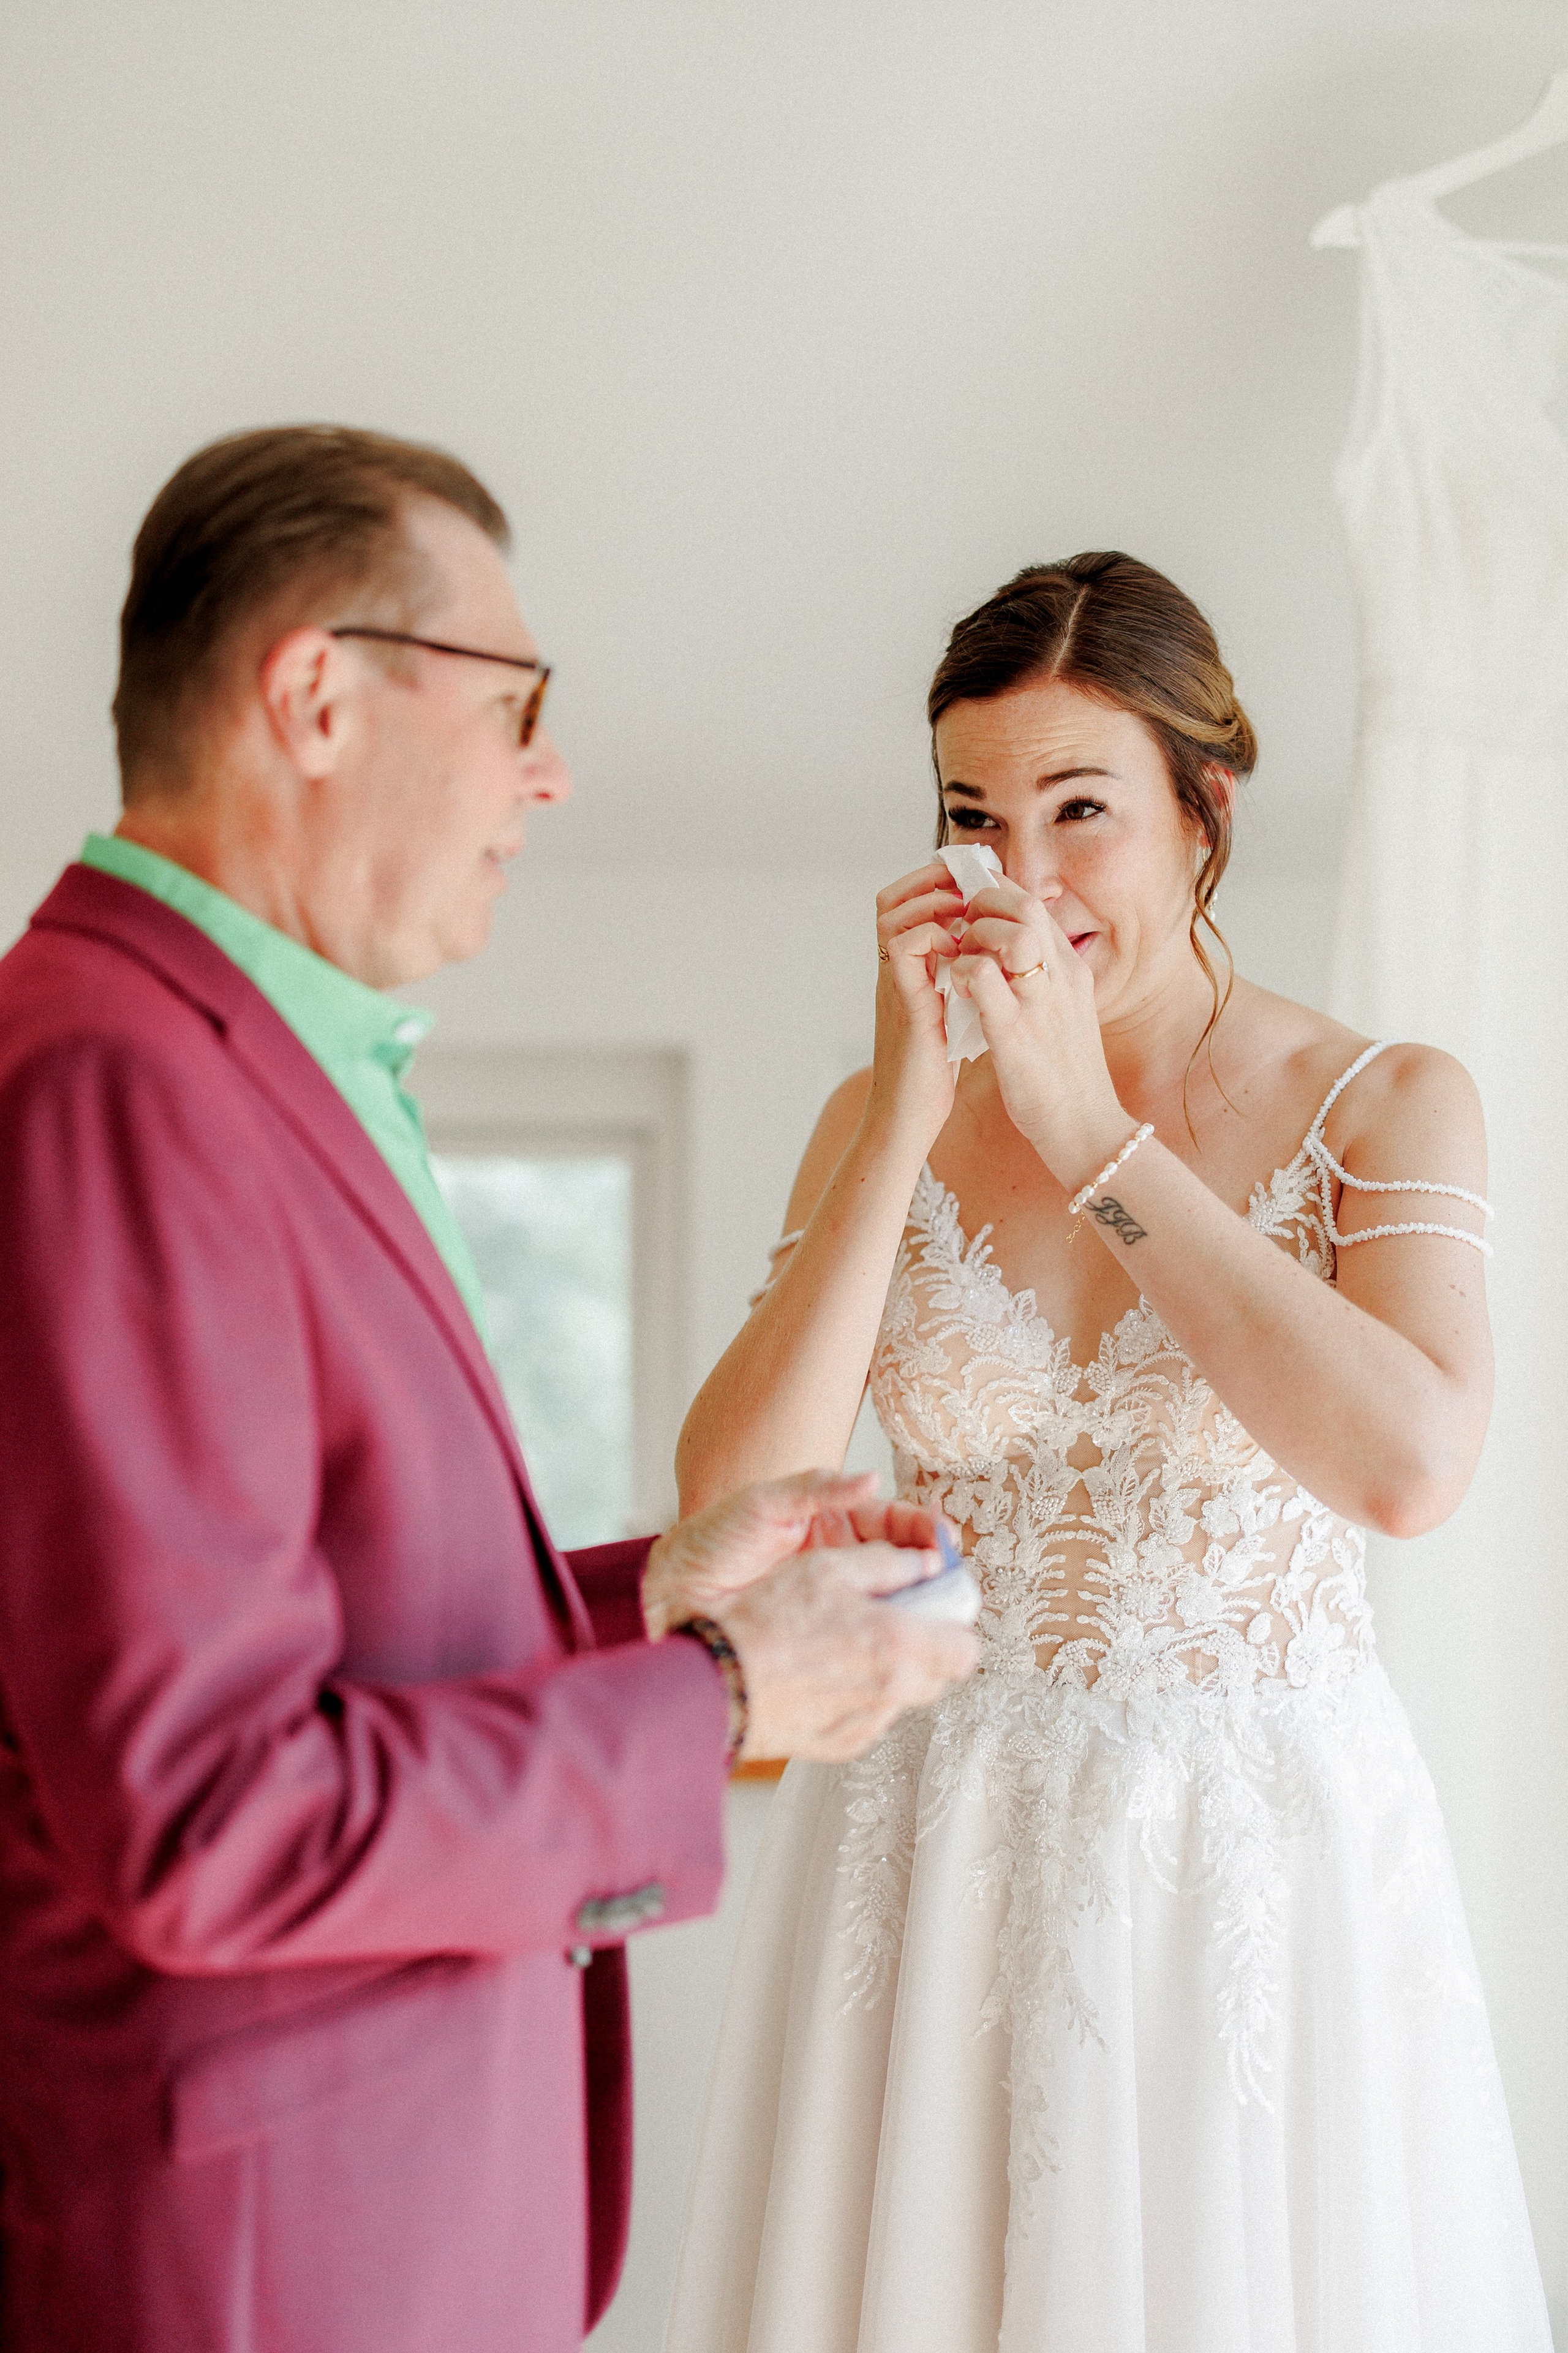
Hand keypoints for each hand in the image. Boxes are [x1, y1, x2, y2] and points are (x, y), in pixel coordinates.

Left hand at [642, 1469, 943, 1640]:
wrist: (675, 1592)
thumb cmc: (713, 1537)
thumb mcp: (763, 1502)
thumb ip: (815, 1487)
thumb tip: (868, 1477)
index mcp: (833, 1517)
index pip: (895, 1520)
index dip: (924, 1528)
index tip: (945, 1540)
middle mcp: (841, 1555)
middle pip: (904, 1560)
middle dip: (934, 1569)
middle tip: (954, 1582)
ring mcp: (834, 1593)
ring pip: (890, 1597)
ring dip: (918, 1604)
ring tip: (940, 1613)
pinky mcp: (823, 1626)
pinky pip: (864, 1627)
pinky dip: (887, 1632)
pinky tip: (903, 1639)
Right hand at [716, 1544, 980, 1761]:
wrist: (714, 1679)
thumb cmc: (767, 1619)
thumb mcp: (828, 1567)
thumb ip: (889, 1563)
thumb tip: (926, 1562)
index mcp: (899, 1645)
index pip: (966, 1651)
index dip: (954, 1627)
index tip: (933, 1610)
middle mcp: (891, 1693)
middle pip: (939, 1677)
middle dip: (923, 1648)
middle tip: (888, 1622)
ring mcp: (866, 1725)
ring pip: (902, 1698)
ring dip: (890, 1673)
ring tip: (844, 1646)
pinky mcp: (841, 1746)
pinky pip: (869, 1718)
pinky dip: (858, 1697)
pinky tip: (822, 1674)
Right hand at [865, 861, 966, 1152]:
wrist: (908, 1119)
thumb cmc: (931, 1074)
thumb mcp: (946, 1016)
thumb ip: (952, 985)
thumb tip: (979, 961)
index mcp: (905, 973)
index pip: (905, 907)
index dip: (933, 885)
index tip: (969, 883)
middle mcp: (893, 973)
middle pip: (890, 900)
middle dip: (929, 881)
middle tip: (965, 884)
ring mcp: (894, 986)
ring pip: (891, 915)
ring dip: (931, 903)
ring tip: (964, 912)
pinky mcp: (905, 1003)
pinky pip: (904, 947)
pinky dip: (933, 936)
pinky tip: (960, 950)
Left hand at [948, 878, 1129, 1187]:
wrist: (1086, 1127)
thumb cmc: (1068, 1076)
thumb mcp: (1066, 1014)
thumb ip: (1045, 982)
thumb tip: (1014, 957)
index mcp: (1073, 972)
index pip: (1035, 906)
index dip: (998, 895)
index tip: (973, 908)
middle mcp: (1063, 978)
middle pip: (1026, 905)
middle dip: (984, 904)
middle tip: (961, 928)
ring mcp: (1041, 1003)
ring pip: (1010, 933)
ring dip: (975, 935)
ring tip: (960, 958)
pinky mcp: (1016, 1032)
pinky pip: (984, 977)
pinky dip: (963, 971)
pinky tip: (956, 988)